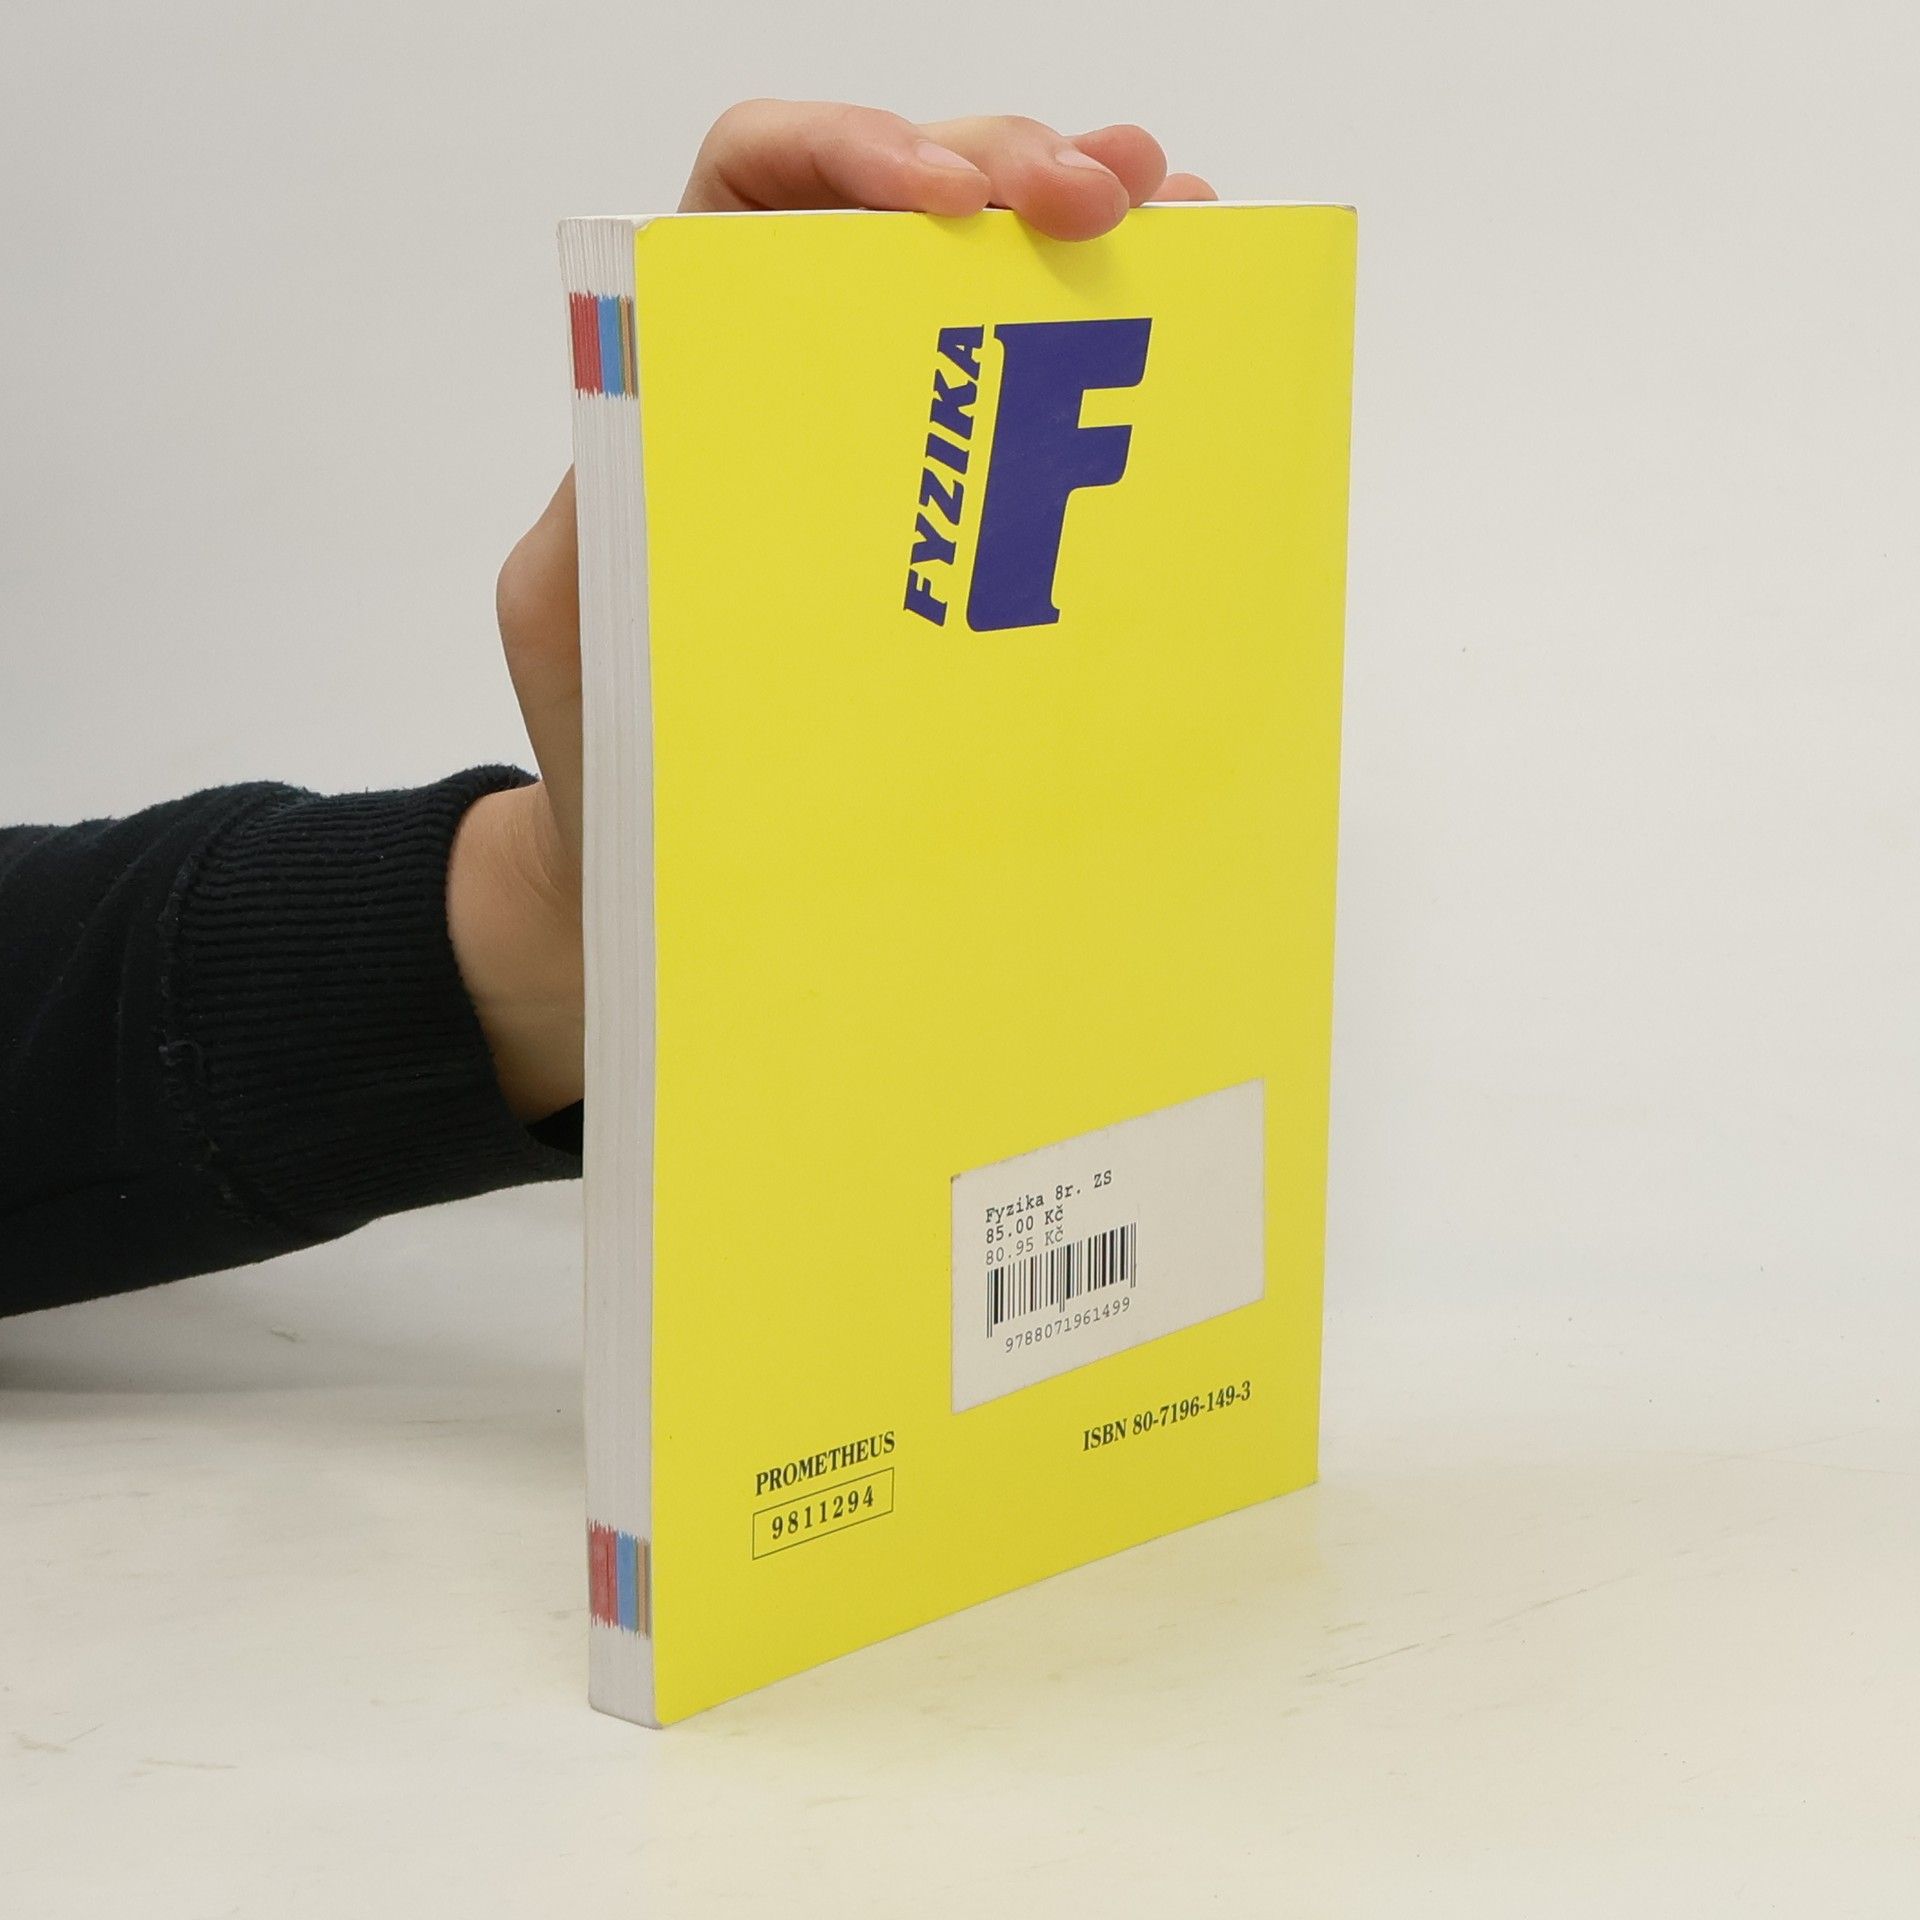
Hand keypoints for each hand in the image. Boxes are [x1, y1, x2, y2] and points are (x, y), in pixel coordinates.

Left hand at [461, 103, 1213, 1121]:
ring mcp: (889, 439)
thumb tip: (684, 447)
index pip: (754, 184)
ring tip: (1177, 215)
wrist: (659, 849)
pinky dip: (1104, 335)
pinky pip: (1034, 401)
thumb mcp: (578, 614)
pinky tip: (1189, 304)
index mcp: (691, 362)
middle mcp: (796, 371)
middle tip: (1103, 193)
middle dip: (1005, 169)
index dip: (842, 148)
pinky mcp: (959, 516)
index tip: (931, 193)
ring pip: (985, 281)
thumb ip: (605, 515)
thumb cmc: (608, 732)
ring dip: (1079, 226)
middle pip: (902, 204)